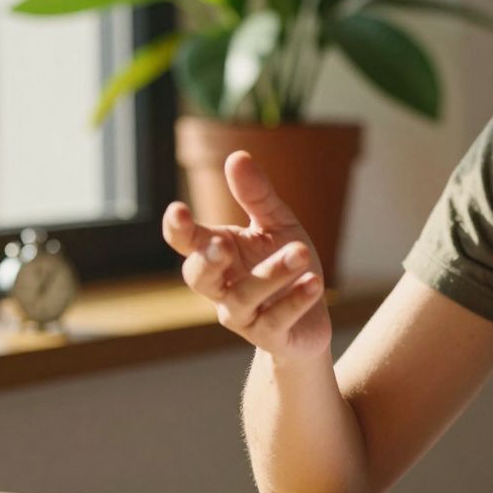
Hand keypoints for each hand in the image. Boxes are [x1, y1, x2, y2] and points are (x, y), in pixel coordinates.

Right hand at [162, 151, 330, 359]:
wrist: (310, 321)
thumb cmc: (286, 267)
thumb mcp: (277, 226)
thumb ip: (257, 196)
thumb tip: (236, 155)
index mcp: (218, 255)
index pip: (187, 242)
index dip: (178, 229)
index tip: (177, 210)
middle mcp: (221, 288)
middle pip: (199, 277)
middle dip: (207, 262)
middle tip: (222, 244)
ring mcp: (242, 315)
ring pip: (242, 298)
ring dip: (270, 274)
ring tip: (301, 252)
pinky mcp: (269, 336)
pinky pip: (276, 320)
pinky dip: (294, 301)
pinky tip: (314, 283)